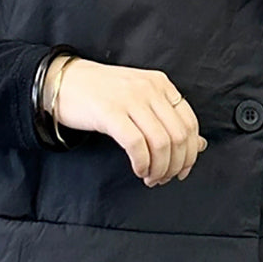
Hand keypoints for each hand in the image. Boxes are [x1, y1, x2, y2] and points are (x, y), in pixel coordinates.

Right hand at [43, 56, 207, 184]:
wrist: (62, 82)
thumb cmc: (101, 95)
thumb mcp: (140, 100)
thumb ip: (167, 119)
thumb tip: (200, 145)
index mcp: (161, 84)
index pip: (190, 123)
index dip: (190, 153)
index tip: (182, 170)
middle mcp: (150, 89)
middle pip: (179, 136)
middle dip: (175, 165)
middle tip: (164, 179)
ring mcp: (130, 99)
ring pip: (161, 143)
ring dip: (159, 168)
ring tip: (150, 177)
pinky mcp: (110, 112)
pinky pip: (137, 145)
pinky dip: (142, 163)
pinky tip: (138, 170)